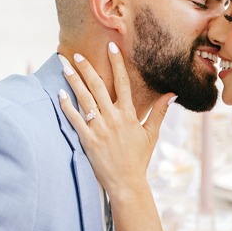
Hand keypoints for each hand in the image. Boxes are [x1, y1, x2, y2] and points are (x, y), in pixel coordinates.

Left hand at [59, 44, 174, 195]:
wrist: (127, 183)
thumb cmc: (138, 160)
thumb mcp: (151, 135)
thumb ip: (159, 112)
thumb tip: (172, 94)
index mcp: (129, 115)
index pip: (123, 82)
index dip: (117, 63)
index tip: (111, 47)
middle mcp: (114, 118)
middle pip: (98, 86)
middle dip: (86, 68)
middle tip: (77, 54)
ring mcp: (100, 128)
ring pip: (84, 98)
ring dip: (73, 80)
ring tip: (64, 66)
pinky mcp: (88, 140)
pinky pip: (74, 119)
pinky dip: (66, 105)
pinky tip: (59, 93)